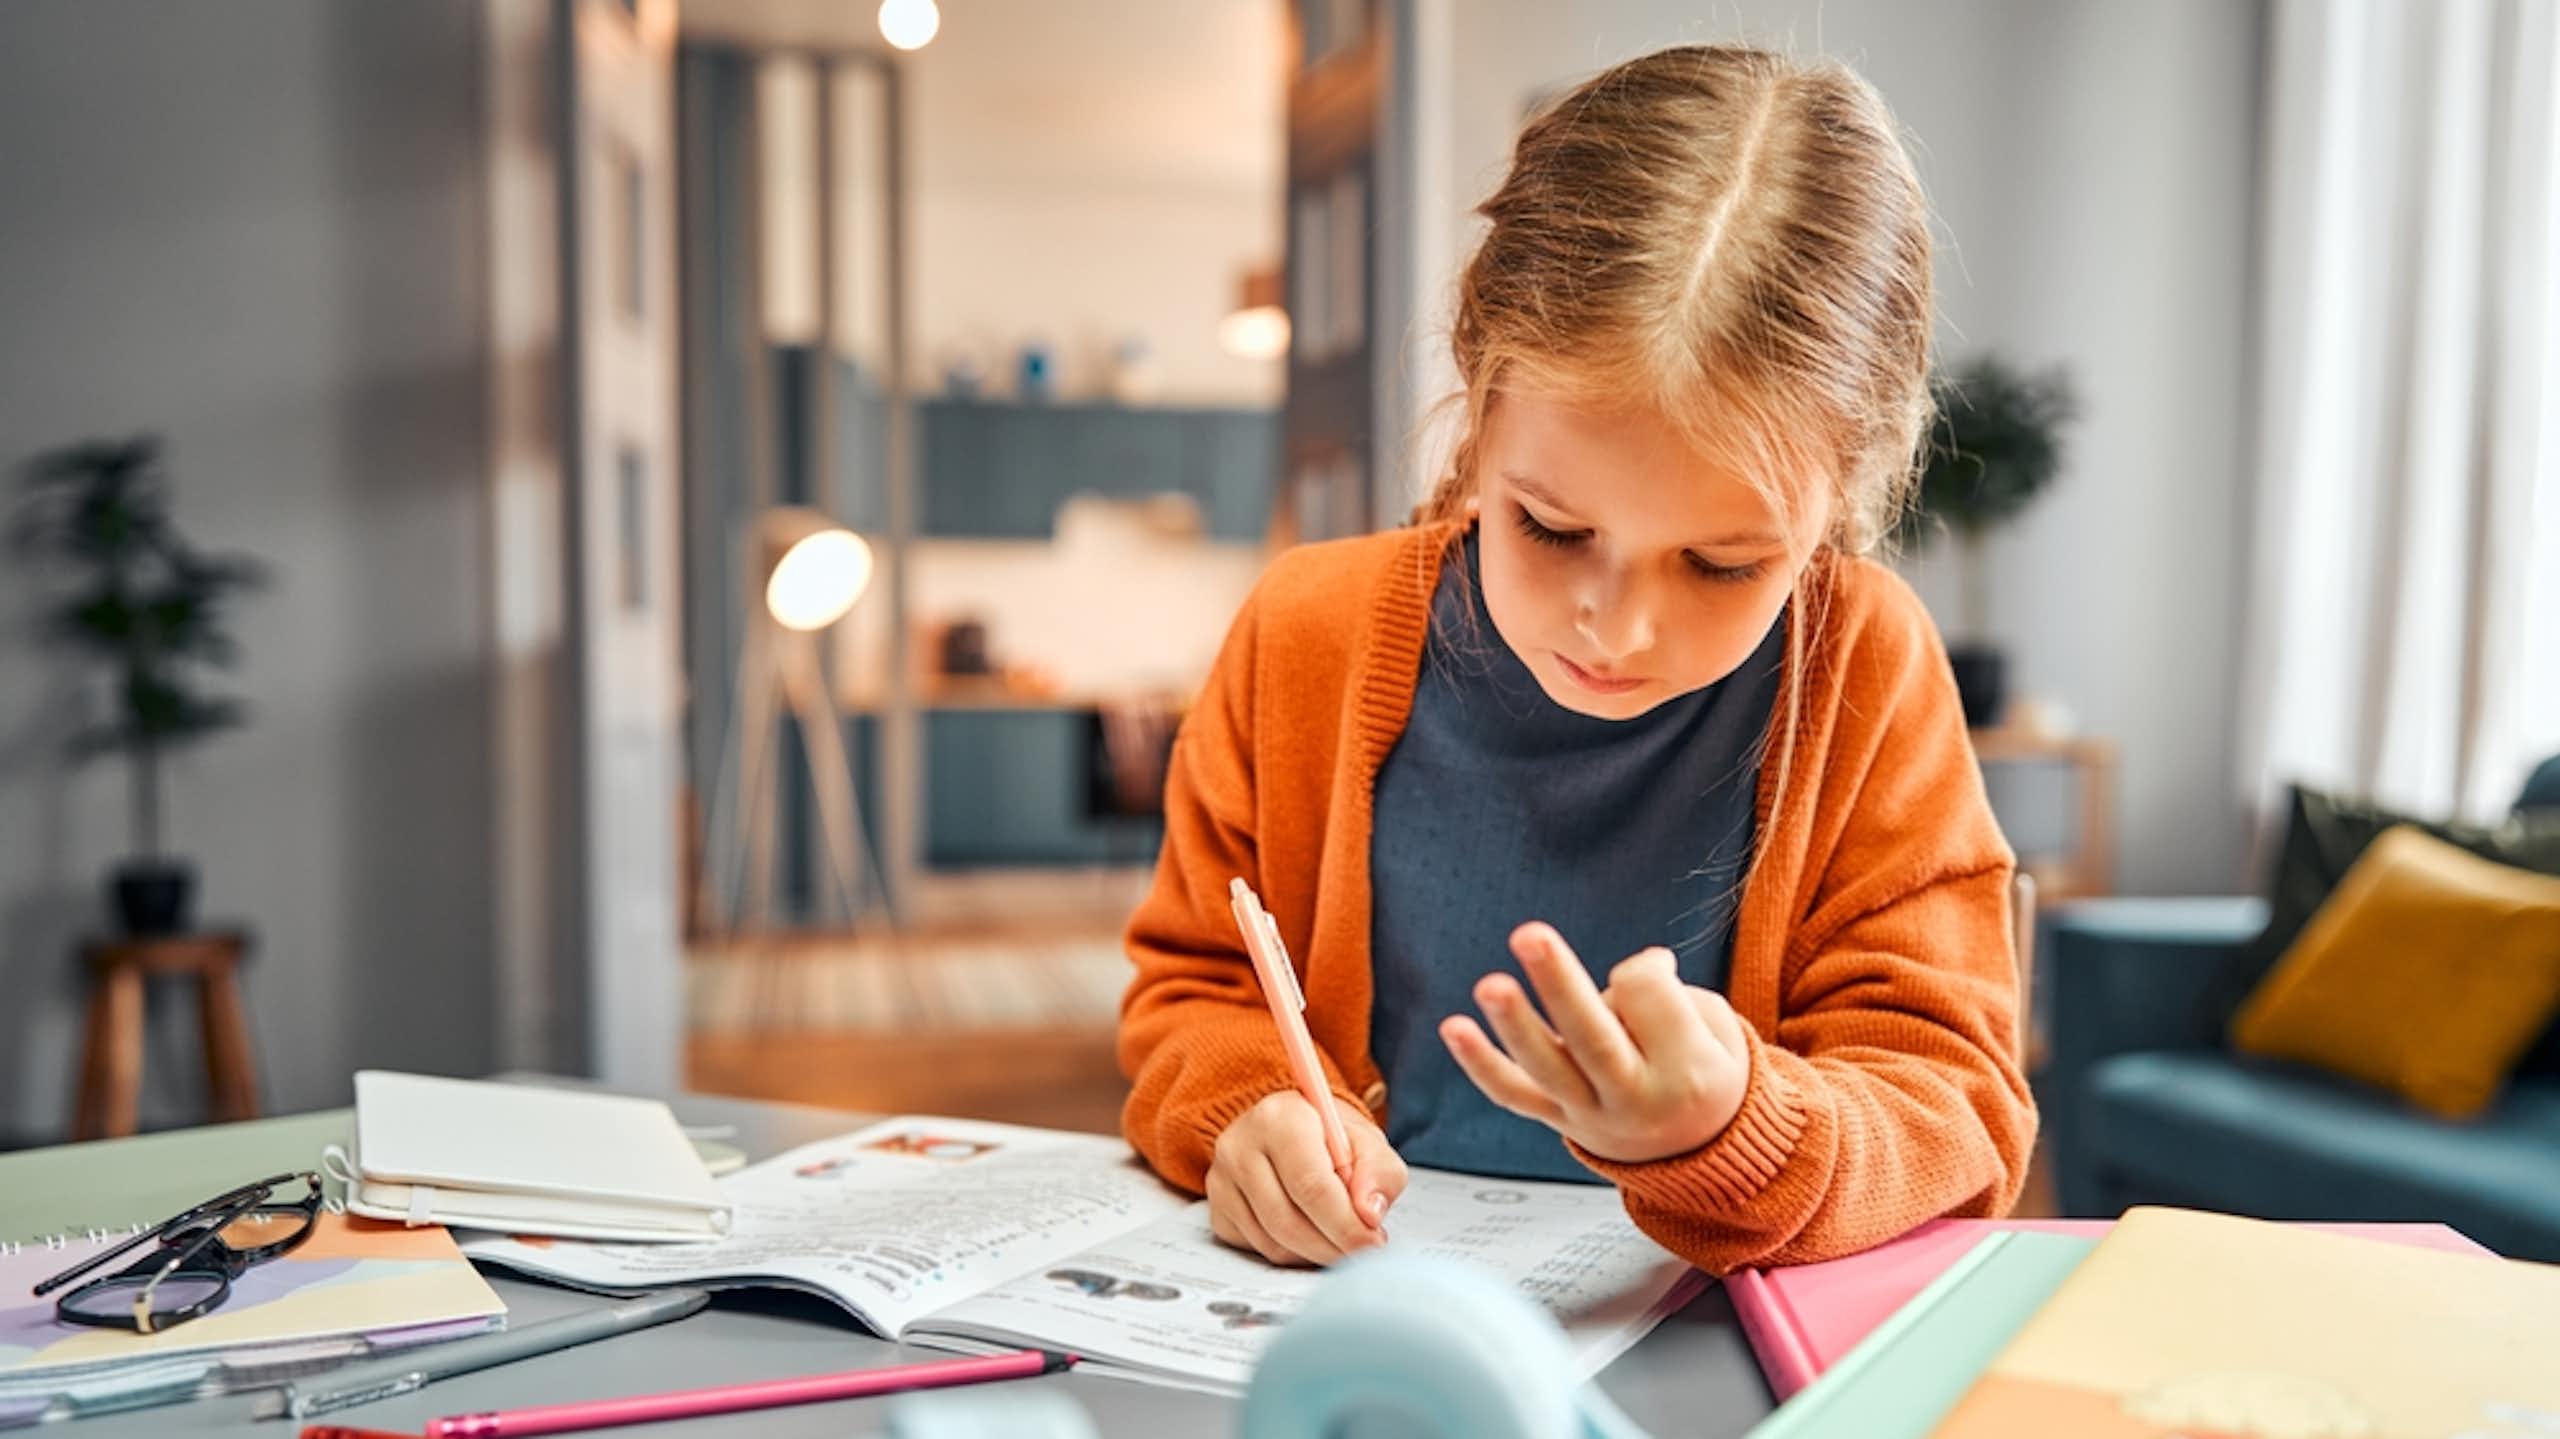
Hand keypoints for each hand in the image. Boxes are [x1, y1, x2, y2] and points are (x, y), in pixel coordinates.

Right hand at [1206, 1090, 1407, 1266]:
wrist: (1292, 1132)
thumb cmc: (1331, 1138)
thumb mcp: (1368, 1143)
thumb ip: (1379, 1173)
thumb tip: (1369, 1214)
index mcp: (1279, 1118)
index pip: (1311, 1184)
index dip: (1346, 1223)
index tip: (1372, 1241)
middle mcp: (1240, 1145)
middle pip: (1288, 1221)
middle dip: (1333, 1246)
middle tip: (1362, 1251)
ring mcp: (1222, 1180)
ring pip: (1273, 1243)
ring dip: (1315, 1253)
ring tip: (1339, 1238)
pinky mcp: (1218, 1209)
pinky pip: (1258, 1249)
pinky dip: (1292, 1253)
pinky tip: (1310, 1232)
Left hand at [1440, 921, 1752, 1164]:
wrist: (1701, 1151)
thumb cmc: (1706, 1071)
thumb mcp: (1719, 1034)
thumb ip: (1676, 999)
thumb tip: (1641, 968)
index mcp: (1687, 1074)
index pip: (1649, 998)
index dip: (1647, 969)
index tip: (1655, 970)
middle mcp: (1637, 1099)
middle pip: (1594, 1038)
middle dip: (1560, 984)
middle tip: (1530, 934)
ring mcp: (1593, 1116)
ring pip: (1549, 1069)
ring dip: (1515, 1025)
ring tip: (1488, 985)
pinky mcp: (1559, 1120)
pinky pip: (1515, 1095)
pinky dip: (1482, 1064)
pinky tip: (1453, 1027)